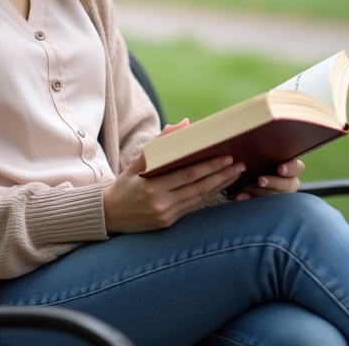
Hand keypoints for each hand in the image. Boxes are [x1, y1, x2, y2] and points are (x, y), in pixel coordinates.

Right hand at [103, 119, 244, 232]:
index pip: (187, 174)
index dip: (209, 166)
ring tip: (235, 174)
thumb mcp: (136, 163)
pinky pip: (193, 207)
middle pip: (198, 187)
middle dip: (220, 175)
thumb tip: (184, 125)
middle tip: (238, 164)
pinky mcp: (169, 223)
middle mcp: (161, 203)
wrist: (110, 215)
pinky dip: (208, 195)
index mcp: (152, 186)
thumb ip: (159, 144)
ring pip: (199, 198)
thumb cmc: (125, 184)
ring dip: (219, 186)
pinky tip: (220, 186)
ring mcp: (166, 215)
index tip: (226, 157)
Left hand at [232, 159, 304, 200]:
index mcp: (292, 167)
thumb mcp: (267, 154)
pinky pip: (262, 204)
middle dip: (273, 183)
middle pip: (287, 185)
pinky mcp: (270, 203)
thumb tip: (259, 143)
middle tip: (260, 180)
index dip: (290, 169)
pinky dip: (250, 199)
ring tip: (246, 189)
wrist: (251, 172)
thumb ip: (267, 152)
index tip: (280, 169)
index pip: (297, 167)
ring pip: (275, 196)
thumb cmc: (262, 158)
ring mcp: (281, 194)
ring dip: (260, 193)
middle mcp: (290, 182)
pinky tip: (241, 196)